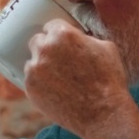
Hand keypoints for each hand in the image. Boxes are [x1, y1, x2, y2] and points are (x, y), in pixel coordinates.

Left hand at [24, 19, 130, 138]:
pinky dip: (40, 84)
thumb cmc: (108, 80)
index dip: (58, 35)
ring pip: (32, 62)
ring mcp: (34, 69)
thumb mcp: (106, 47)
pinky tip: (55, 90)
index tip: (62, 43)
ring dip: (42, 67)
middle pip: (37, 41)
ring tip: (59, 80)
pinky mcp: (30, 88)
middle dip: (47, 48)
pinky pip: (31, 81)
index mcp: (63, 34)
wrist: (103, 112)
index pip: (51, 26)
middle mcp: (45, 49)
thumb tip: (80, 37)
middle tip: (59, 60)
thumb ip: (86, 37)